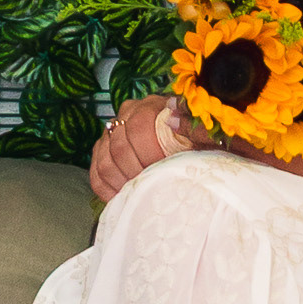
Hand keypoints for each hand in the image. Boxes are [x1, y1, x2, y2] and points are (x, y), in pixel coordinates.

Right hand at [89, 94, 208, 202]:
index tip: (163, 175)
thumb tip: (174, 120)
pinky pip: (96, 169)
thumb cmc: (200, 143)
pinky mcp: (103, 146)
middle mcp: (129, 111)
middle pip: (119, 147)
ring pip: (104, 159)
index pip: (139, 128)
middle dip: (135, 174)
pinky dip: (106, 187)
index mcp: (154, 106)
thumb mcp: (206, 136)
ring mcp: (114, 129)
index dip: (149, 156)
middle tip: (150, 190)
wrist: (189, 144)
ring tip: (138, 194)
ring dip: (120, 183)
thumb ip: (194, 128)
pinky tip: (120, 197)